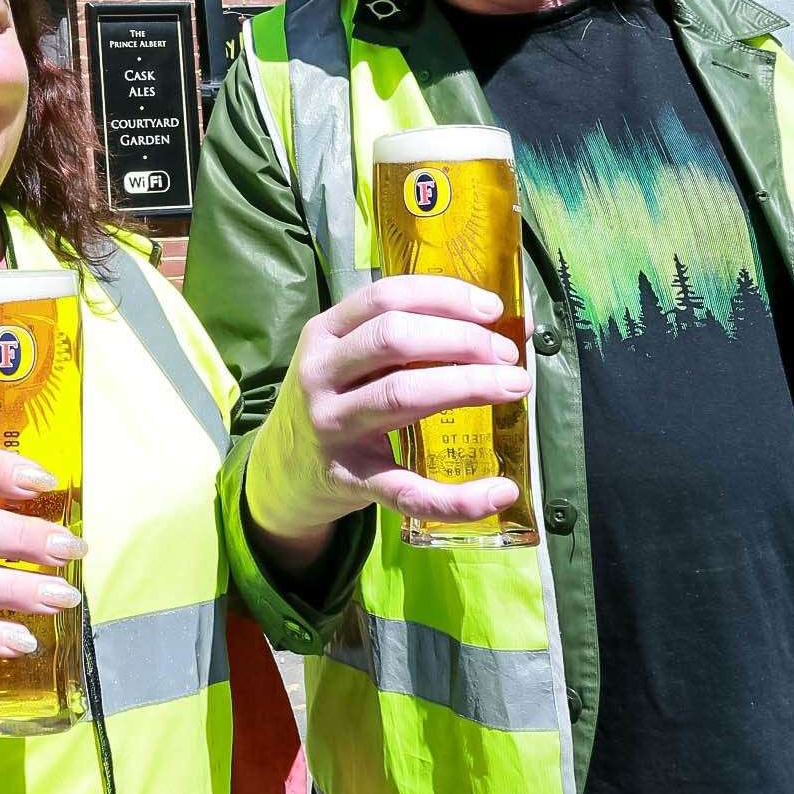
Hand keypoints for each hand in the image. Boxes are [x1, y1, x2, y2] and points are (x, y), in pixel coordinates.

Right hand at [246, 275, 529, 557]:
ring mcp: (330, 426)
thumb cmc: (332, 401)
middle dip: (461, 339)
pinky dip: (457, 497)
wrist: (280, 469)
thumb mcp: (344, 360)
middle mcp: (320, 374)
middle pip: (393, 339)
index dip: (443, 296)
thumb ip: (398, 341)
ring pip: (401, 395)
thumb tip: (498, 325)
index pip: (384, 297)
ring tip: (513, 385)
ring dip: (467, 385)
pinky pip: (406, 489)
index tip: (492, 310)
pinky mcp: (348, 478)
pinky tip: (501, 491)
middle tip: (507, 355)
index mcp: (323, 333)